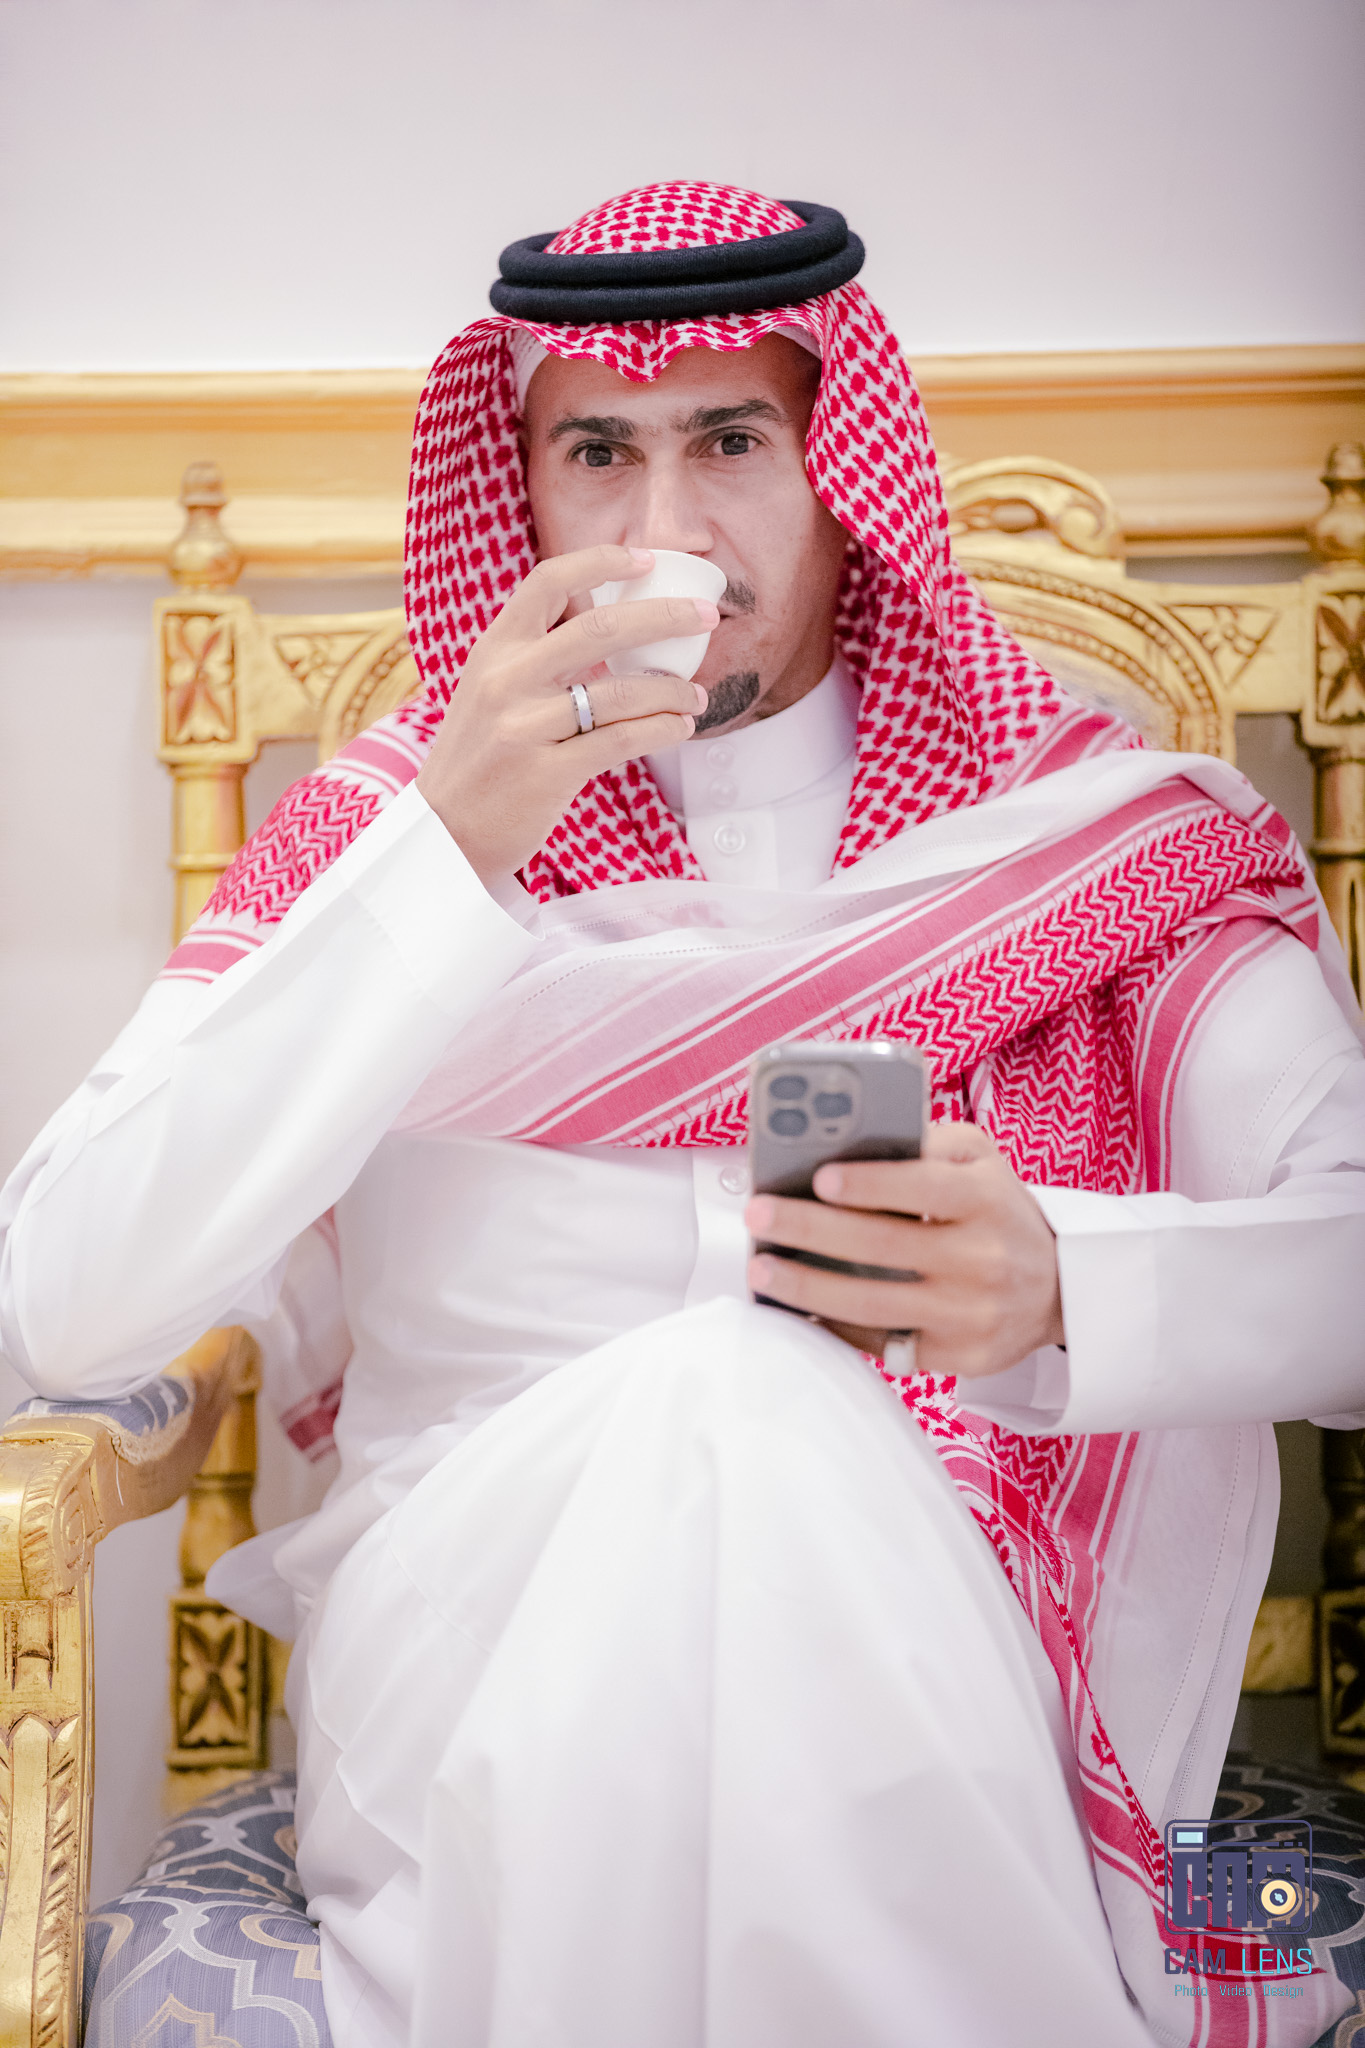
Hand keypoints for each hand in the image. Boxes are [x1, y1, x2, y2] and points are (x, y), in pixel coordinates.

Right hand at [415, 545, 717, 882]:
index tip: (646, 559)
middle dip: (665, 616)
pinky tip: (678, 728)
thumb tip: (607, 625)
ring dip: (673, 691)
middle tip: (705, 616)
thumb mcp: (488, 691)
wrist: (443, 832)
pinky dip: (661, 730)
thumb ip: (534, 657)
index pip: (547, 582)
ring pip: (620, 692)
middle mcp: (506, 680)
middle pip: (600, 628)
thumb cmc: (479, 759)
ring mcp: (525, 727)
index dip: (601, 561)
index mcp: (493, 650)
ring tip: (695, 696)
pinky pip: (622, 740)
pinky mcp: (546, 773)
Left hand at [743, 1121, 1064, 1379]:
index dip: (869, 1183)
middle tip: (760, 1216)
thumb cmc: (999, 1213)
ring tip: (762, 1270)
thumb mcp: (982, 1160)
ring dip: (807, 1286)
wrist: (1058, 1290)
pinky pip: (882, 1342)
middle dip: (811, 1229)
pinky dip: (833, 1325)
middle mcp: (983, 1259)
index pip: (923, 1188)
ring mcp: (970, 1314)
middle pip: (885, 1245)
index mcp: (987, 1201)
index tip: (818, 1177)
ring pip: (874, 1302)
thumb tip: (854, 1139)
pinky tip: (796, 1307)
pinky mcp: (957, 1356)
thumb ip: (928, 1140)